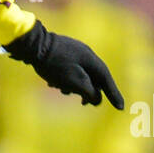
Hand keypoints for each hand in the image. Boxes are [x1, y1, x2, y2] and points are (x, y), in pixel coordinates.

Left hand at [3, 20, 124, 109]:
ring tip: (61, 90)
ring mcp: (73, 52)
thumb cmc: (53, 64)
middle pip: (94, 77)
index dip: (114, 94)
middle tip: (82, 104)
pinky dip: (64, 80)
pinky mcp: (61, 53)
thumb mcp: (73, 81)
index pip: (106, 79)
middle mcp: (85, 54)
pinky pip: (69, 70)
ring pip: (80, 75)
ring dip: (73, 86)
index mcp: (91, 59)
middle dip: (88, 92)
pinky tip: (52, 83)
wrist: (32, 45)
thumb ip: (88, 91)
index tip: (121, 108)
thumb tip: (96, 98)